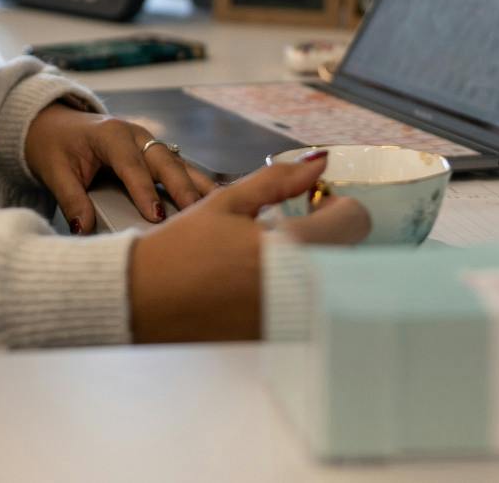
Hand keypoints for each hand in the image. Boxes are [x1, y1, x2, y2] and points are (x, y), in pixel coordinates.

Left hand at [23, 103, 216, 230]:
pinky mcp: (153, 152)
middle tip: (197, 214)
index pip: (130, 165)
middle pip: (164, 161)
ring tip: (220, 204)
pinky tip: (214, 197)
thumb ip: (71, 199)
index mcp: (110, 135)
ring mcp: (148, 141)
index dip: (144, 190)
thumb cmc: (56, 146)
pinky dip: (195, 181)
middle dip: (182, 187)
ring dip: (198, 183)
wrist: (55, 125)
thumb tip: (84, 228)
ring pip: (178, 162)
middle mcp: (135, 135)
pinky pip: (177, 167)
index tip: (155, 216)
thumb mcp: (55, 171)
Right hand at [127, 150, 369, 342]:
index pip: (354, 222)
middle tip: (291, 223)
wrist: (144, 300)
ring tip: (273, 251)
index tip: (313, 202)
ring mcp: (292, 318)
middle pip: (349, 251)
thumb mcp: (226, 202)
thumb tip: (319, 164)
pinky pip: (310, 304)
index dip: (338, 205)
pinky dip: (298, 286)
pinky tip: (261, 277)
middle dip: (327, 231)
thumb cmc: (180, 249)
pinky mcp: (280, 335)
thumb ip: (277, 181)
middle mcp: (299, 288)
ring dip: (315, 258)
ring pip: (332, 279)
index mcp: (288, 248)